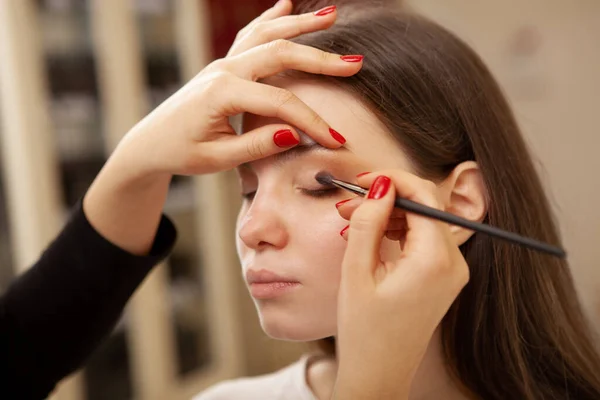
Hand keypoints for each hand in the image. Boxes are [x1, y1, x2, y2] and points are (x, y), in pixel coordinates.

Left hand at [83, 1, 361, 253]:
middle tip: (354, 64)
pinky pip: (250, 35)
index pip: (280, 103)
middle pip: (280, 53)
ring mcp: (222, 63)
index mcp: (222, 93)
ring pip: (267, 35)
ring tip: (331, 15)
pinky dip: (271, 19)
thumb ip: (256, 145)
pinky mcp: (223, 65)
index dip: (313, 122)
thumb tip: (294, 133)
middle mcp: (223, 70)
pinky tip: (286, 6)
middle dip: (320, 58)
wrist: (151, 143)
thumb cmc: (181, 152)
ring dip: (300, 24)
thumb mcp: (217, 159)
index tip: (337, 139)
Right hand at [333, 171, 469, 398]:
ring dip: (389, 215)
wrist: (378, 376)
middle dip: (386, 198)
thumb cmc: (365, 332)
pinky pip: (423, 241)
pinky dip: (397, 232)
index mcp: (435, 260)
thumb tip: (380, 185)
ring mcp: (451, 272)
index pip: (423, 196)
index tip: (361, 178)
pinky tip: (369, 237)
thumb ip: (369, 222)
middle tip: (348, 203)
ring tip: (352, 221)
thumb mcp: (357, 271)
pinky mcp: (443, 279)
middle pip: (425, 207)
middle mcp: (453, 263)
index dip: (391, 179)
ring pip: (422, 222)